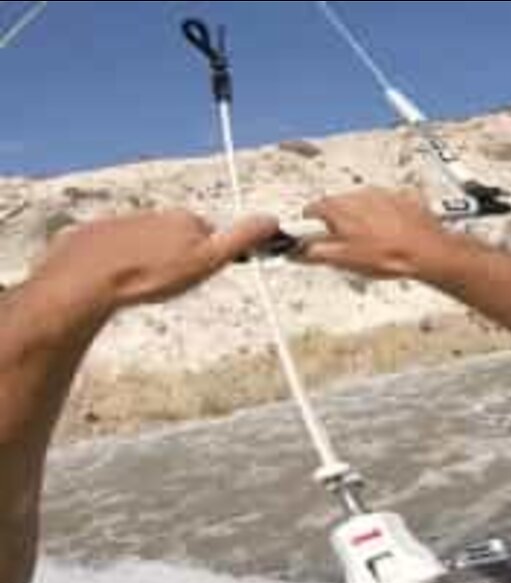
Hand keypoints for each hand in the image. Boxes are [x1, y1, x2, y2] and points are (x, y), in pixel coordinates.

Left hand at [32, 210, 277, 314]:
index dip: (208, 259)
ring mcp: (123, 222)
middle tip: (169, 285)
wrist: (86, 279)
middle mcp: (155, 214)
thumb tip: (271, 219)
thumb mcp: (207, 261)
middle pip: (176, 238)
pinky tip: (116, 282)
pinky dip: (119, 262)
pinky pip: (115, 248)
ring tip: (140, 287)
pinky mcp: (95, 234)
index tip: (200, 276)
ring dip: (147, 261)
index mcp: (185, 219)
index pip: (209, 235)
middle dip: (177, 258)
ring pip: (146, 243)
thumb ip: (240, 240)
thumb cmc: (150, 274)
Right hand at [297, 188, 472, 280]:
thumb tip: (298, 251)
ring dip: (363, 217)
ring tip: (372, 240)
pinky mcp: (404, 199)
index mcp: (340, 207)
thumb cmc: (389, 255)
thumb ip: (315, 252)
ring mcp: (384, 194)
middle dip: (338, 221)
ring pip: (364, 203)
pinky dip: (386, 216)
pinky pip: (389, 205)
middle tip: (344, 242)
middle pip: (339, 204)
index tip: (309, 229)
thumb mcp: (344, 259)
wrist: (427, 252)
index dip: (308, 222)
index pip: (312, 208)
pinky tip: (392, 232)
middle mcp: (360, 195)